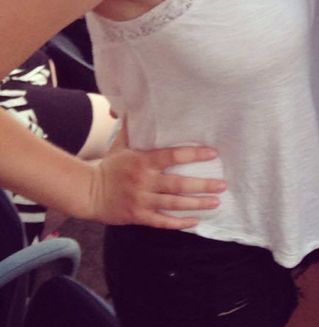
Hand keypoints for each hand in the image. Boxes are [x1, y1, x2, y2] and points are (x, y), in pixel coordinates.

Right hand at [85, 125, 224, 228]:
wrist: (88, 193)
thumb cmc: (110, 166)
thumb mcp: (120, 144)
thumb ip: (131, 127)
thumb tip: (133, 103)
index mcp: (143, 161)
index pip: (173, 156)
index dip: (194, 155)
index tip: (213, 154)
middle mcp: (144, 181)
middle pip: (178, 184)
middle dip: (202, 185)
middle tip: (222, 185)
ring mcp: (141, 200)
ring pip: (174, 203)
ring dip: (196, 203)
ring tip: (216, 202)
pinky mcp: (138, 216)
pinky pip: (161, 221)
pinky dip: (178, 223)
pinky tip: (195, 222)